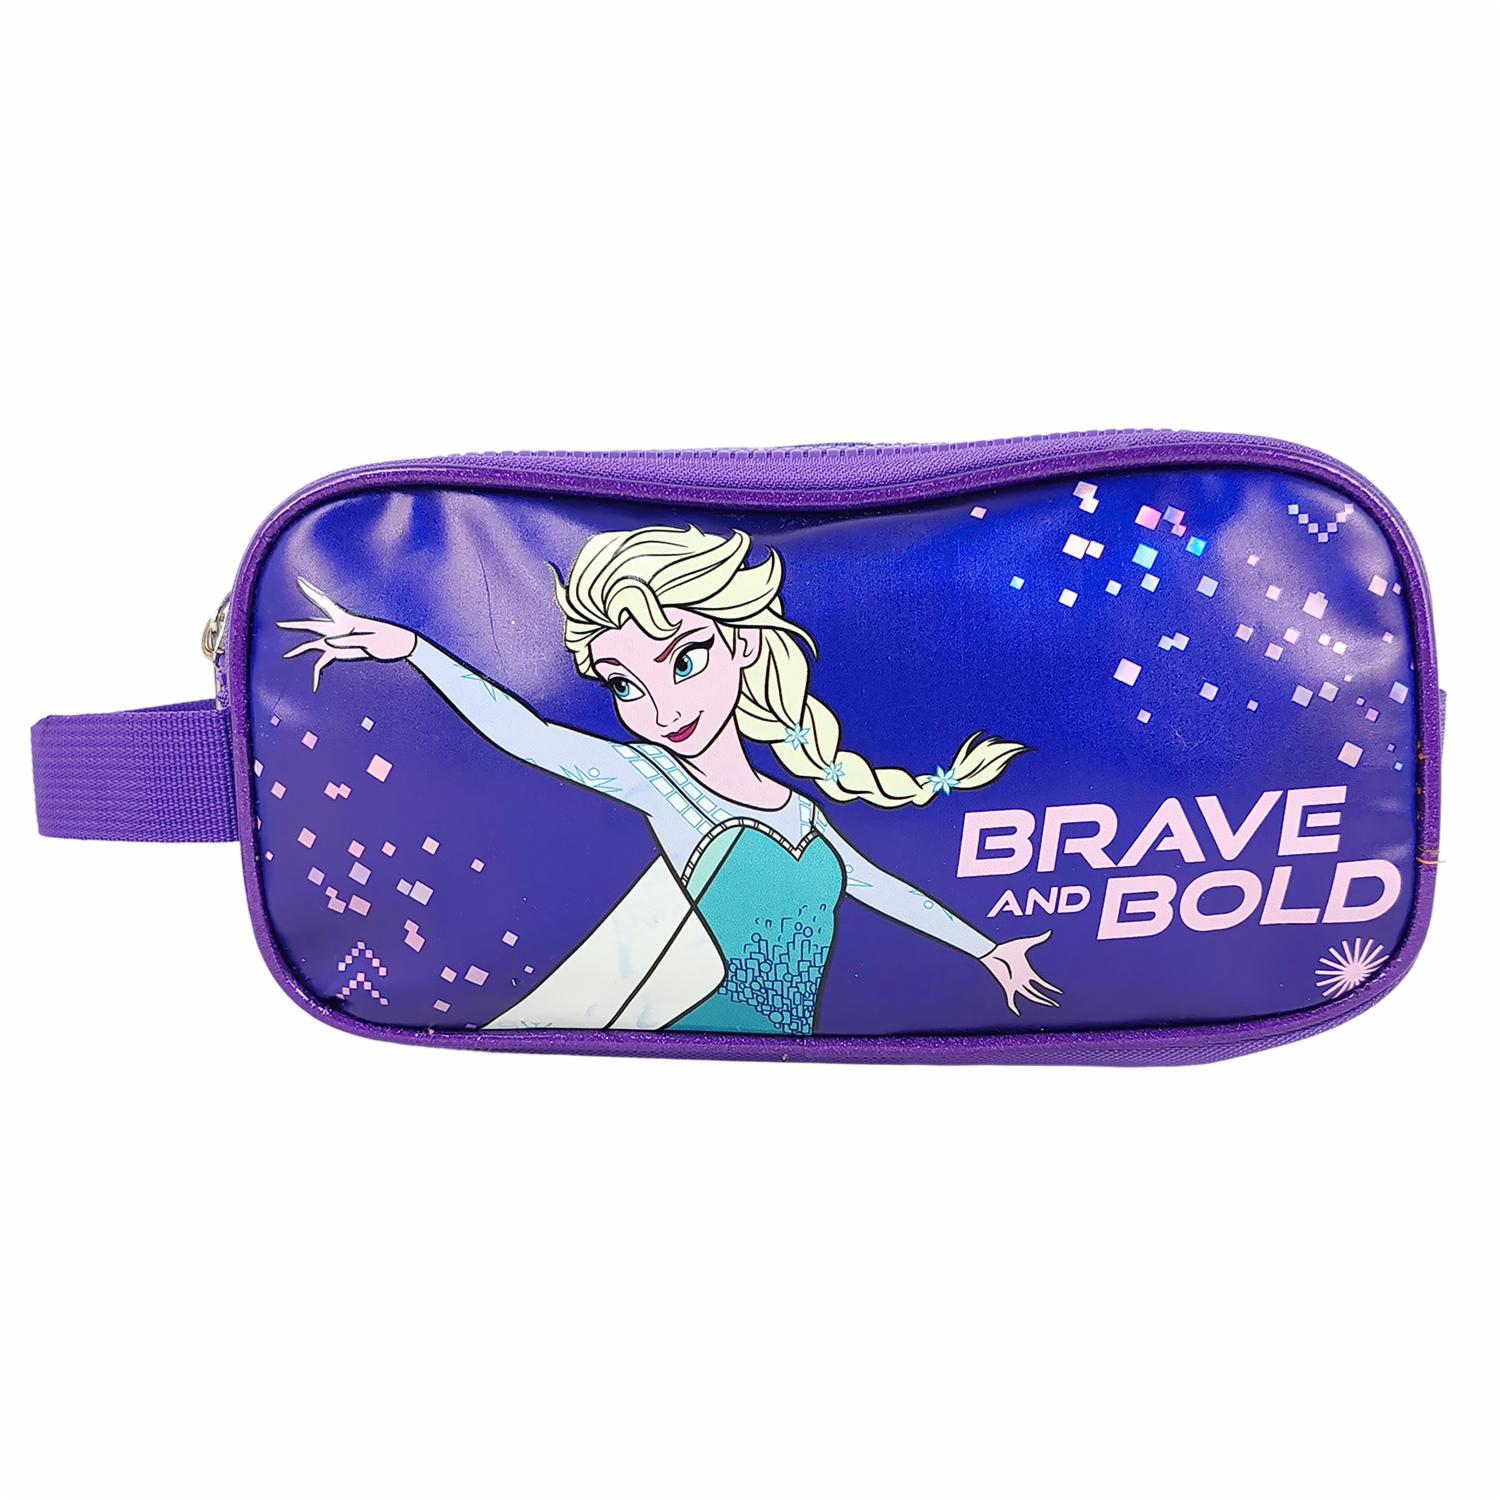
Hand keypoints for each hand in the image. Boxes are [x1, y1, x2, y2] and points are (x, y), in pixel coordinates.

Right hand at [276, 577, 416, 690]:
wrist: (401, 646)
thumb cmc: (388, 639)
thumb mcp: (370, 640)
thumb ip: (348, 641)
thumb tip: (325, 643)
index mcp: (346, 620)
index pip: (325, 603)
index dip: (312, 592)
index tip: (300, 580)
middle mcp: (338, 629)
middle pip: (312, 626)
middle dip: (295, 626)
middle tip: (278, 624)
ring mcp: (340, 642)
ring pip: (314, 645)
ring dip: (300, 650)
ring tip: (286, 656)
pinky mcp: (344, 654)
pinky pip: (326, 662)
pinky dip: (319, 673)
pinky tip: (314, 685)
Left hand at [979, 931, 1062, 1015]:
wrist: (992, 952)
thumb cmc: (1006, 948)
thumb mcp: (1024, 944)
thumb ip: (1037, 939)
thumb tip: (1049, 932)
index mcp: (1027, 972)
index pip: (1042, 983)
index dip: (1051, 988)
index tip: (1059, 993)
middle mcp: (1022, 980)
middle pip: (1037, 993)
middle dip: (1047, 999)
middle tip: (1056, 1005)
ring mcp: (1015, 984)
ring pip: (1029, 996)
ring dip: (1038, 1001)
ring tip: (1047, 1006)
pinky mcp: (1007, 986)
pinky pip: (1010, 998)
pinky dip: (1013, 1006)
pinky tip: (1017, 1013)